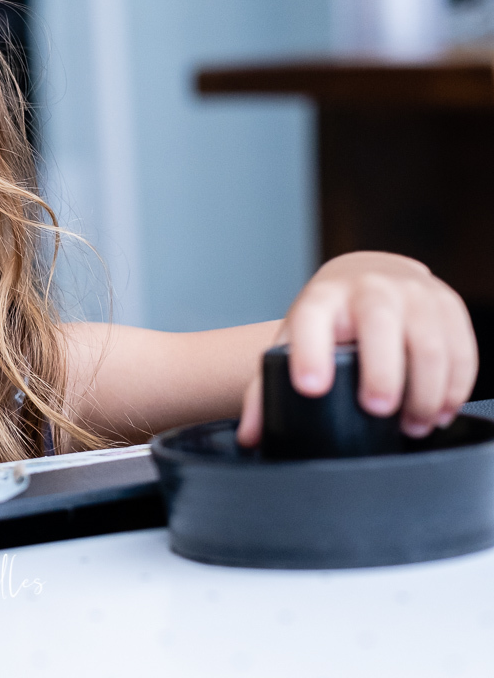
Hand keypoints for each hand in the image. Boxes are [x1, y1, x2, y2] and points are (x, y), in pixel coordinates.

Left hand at [237, 252, 477, 446]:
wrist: (369, 275)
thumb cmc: (329, 318)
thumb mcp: (295, 341)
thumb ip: (268, 389)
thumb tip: (250, 437)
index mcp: (322, 300)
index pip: (312, 320)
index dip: (310, 353)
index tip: (310, 388)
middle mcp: (369, 290)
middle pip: (380, 326)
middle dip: (382, 371)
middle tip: (378, 409)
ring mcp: (414, 295)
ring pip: (429, 342)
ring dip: (425, 391)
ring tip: (412, 425)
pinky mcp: (449, 306)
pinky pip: (461, 350)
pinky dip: (455, 387)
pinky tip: (440, 411)